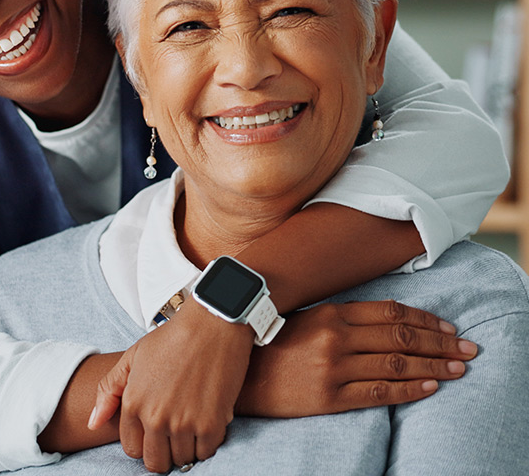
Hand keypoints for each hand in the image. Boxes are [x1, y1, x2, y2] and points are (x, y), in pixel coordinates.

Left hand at [89, 297, 254, 473]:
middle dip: (162, 450)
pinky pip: (206, 453)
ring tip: (190, 419)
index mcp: (134, 403)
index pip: (132, 448)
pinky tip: (205, 418)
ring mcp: (183, 424)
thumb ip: (108, 391)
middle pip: (155, 462)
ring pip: (181, 460)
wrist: (212, 324)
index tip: (155, 426)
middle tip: (173, 429)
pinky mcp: (211, 425)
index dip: (144, 439)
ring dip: (186, 445)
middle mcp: (155, 418)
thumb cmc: (172, 338)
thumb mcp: (133, 356)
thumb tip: (92, 424)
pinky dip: (207, 441)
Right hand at [236, 299, 477, 416]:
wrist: (240, 374)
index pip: (390, 312)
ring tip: (459, 368)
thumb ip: (342, 315)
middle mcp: (336, 336)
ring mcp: (334, 367)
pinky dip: (410, 390)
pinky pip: (379, 393)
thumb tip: (385, 316)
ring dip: (435, 366)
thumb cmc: (274, 342)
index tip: (448, 327)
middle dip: (440, 342)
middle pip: (401, 336)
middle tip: (468, 347)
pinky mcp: (329, 396)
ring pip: (397, 364)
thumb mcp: (306, 318)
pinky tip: (431, 387)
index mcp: (331, 312)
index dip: (424, 319)